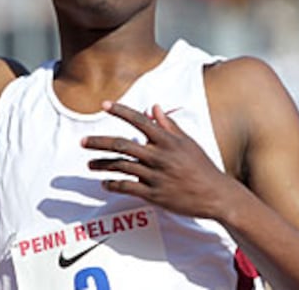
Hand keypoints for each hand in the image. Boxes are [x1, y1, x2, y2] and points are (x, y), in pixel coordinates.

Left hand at [82, 102, 235, 218]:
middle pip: (122, 144)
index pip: (139, 120)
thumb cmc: (202, 166)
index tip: (103, 104)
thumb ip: (168, 125)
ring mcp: (156, 176)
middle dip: (99, 142)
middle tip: (82, 141)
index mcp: (168, 140)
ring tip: (89, 164)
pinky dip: (113, 184)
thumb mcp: (187, 142)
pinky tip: (104, 183)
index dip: (120, 111)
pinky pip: (128, 187)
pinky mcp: (155, 194)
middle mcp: (160, 156)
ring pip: (121, 166)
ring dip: (102, 165)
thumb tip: (153, 107)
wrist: (216, 195)